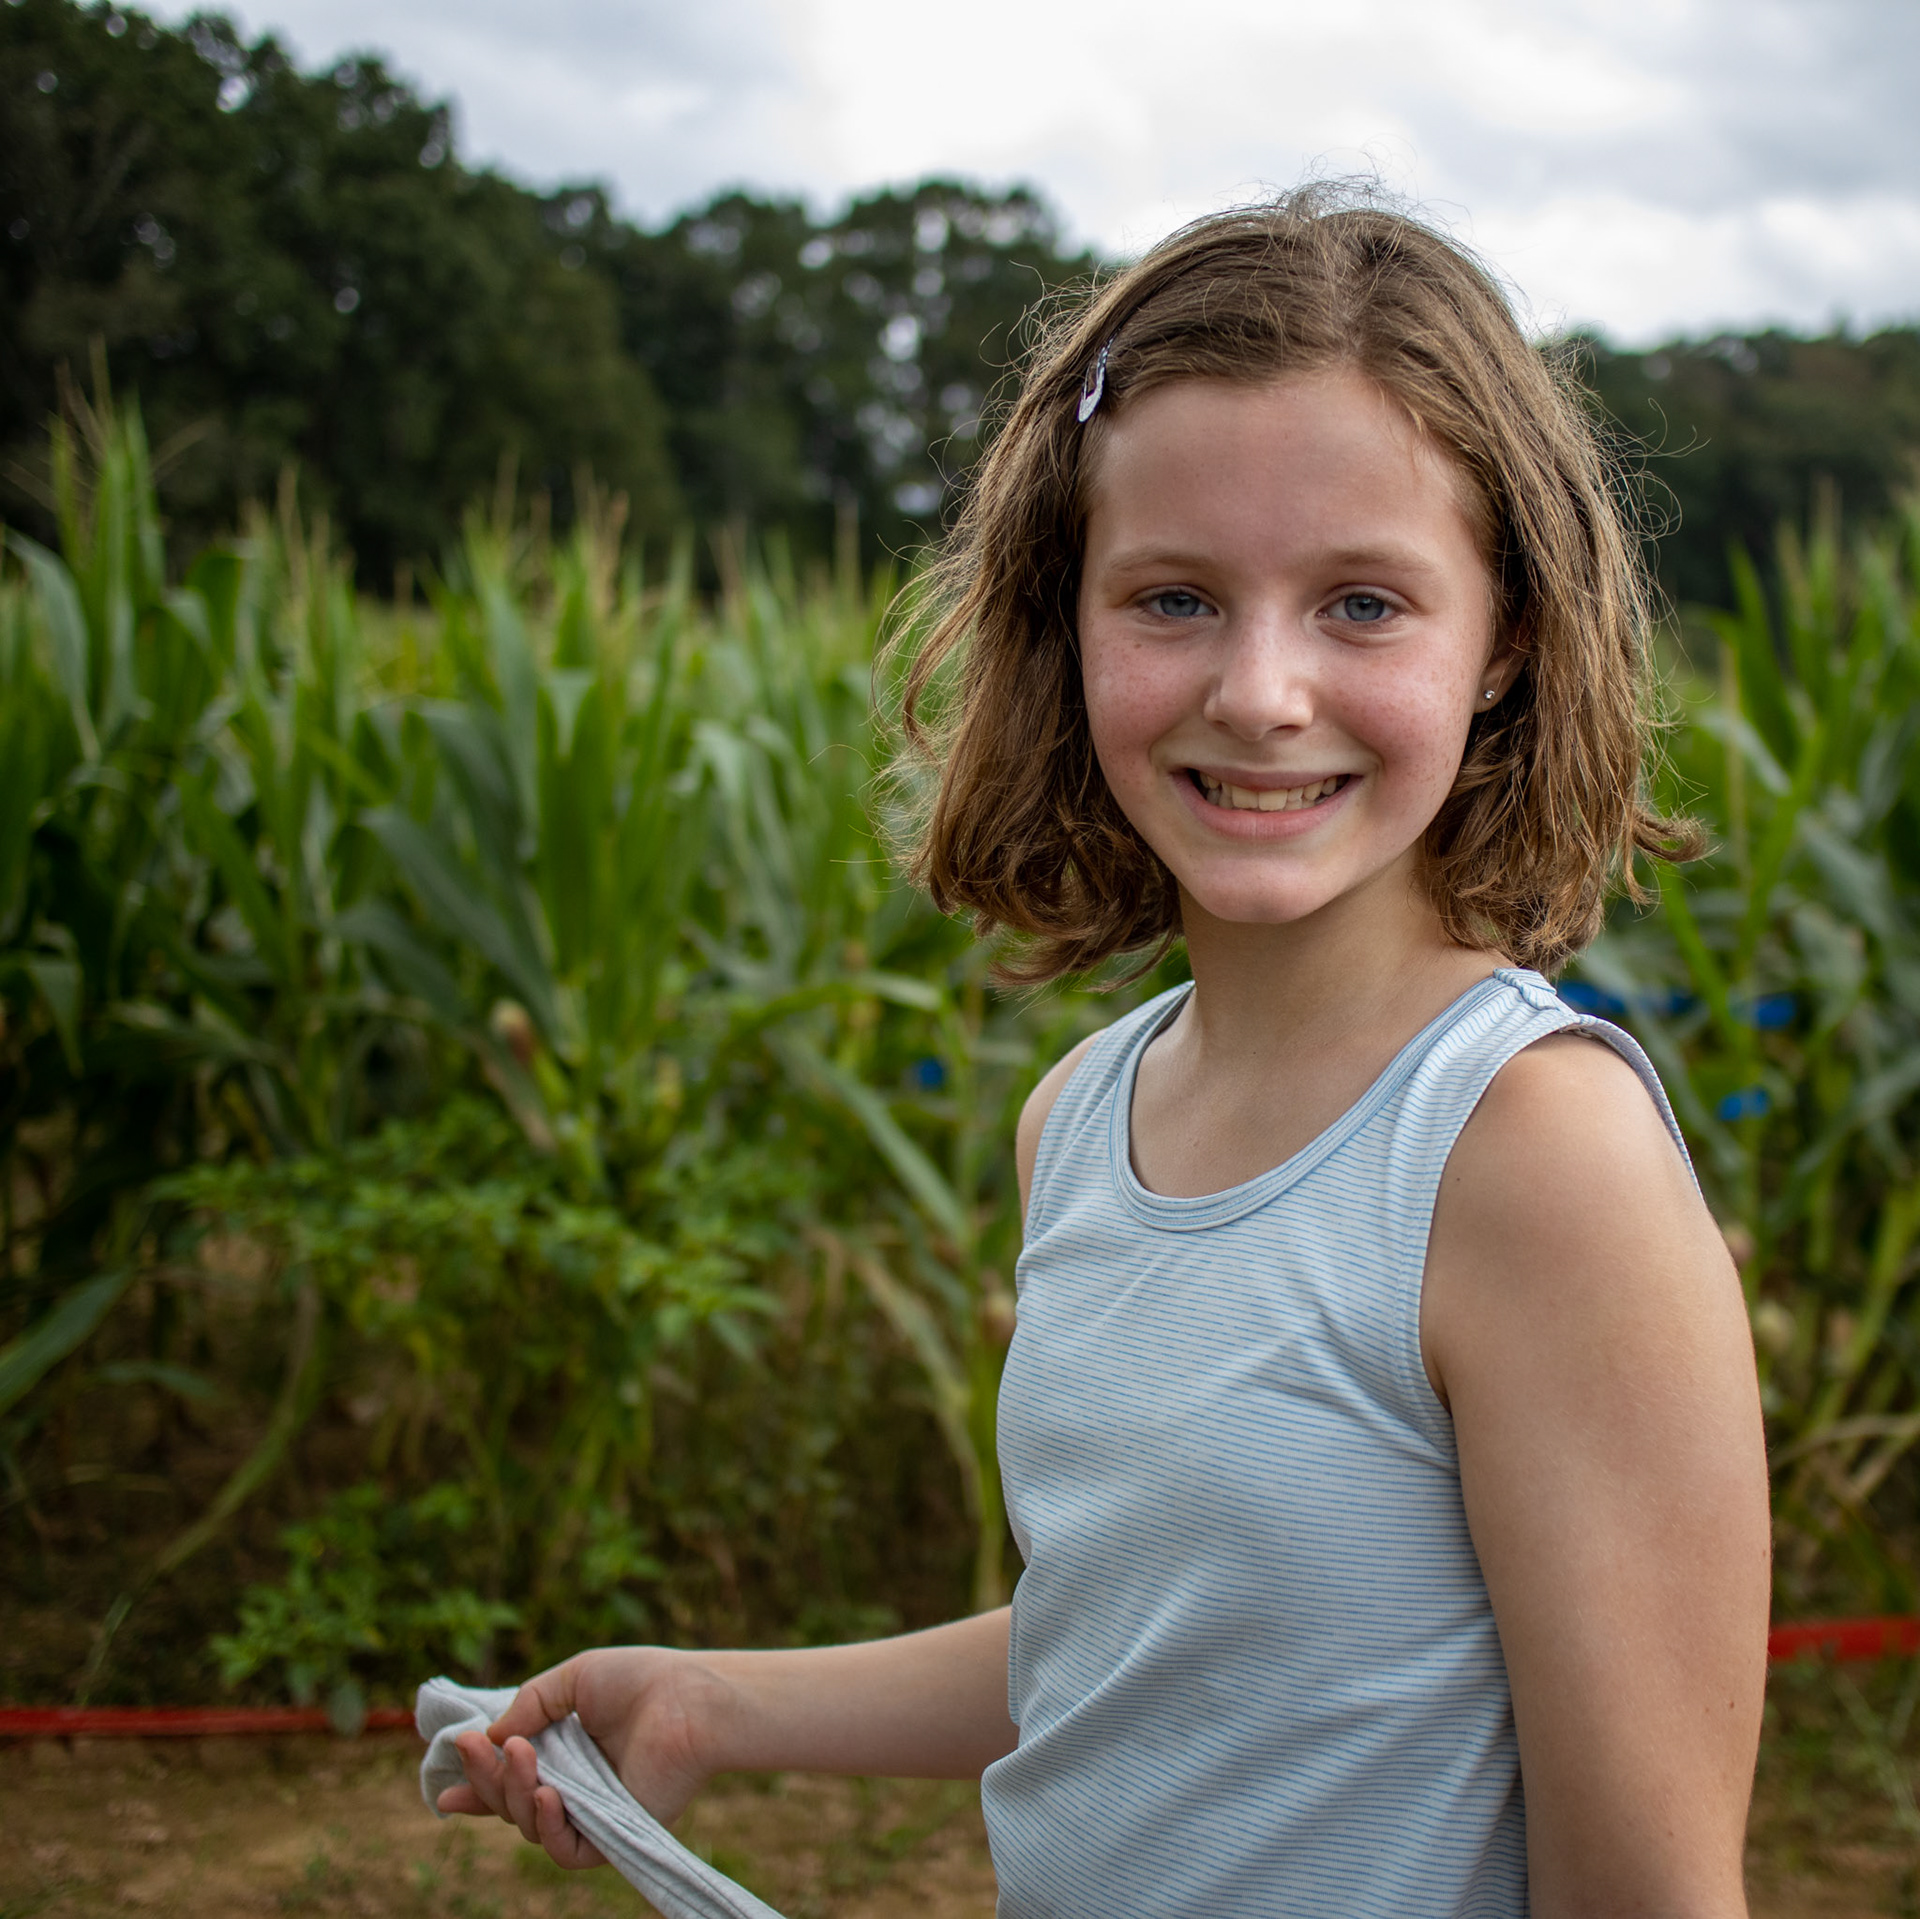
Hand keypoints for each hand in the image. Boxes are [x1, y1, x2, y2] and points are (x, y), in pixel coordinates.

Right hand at [435, 1647, 725, 1868]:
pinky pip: (565, 1850)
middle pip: (510, 1802)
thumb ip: (529, 1706)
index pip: (510, 1779)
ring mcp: (591, 1813)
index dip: (477, 1785)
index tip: (444, 1788)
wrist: (688, 1699)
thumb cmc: (639, 1681)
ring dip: (513, 1792)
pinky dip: (546, 1828)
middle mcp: (573, 1786)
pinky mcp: (611, 1836)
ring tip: (520, 1755)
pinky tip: (546, 1797)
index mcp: (564, 1753)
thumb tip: (488, 1737)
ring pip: (529, 1824)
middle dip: (485, 1778)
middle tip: (476, 1746)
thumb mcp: (573, 1679)